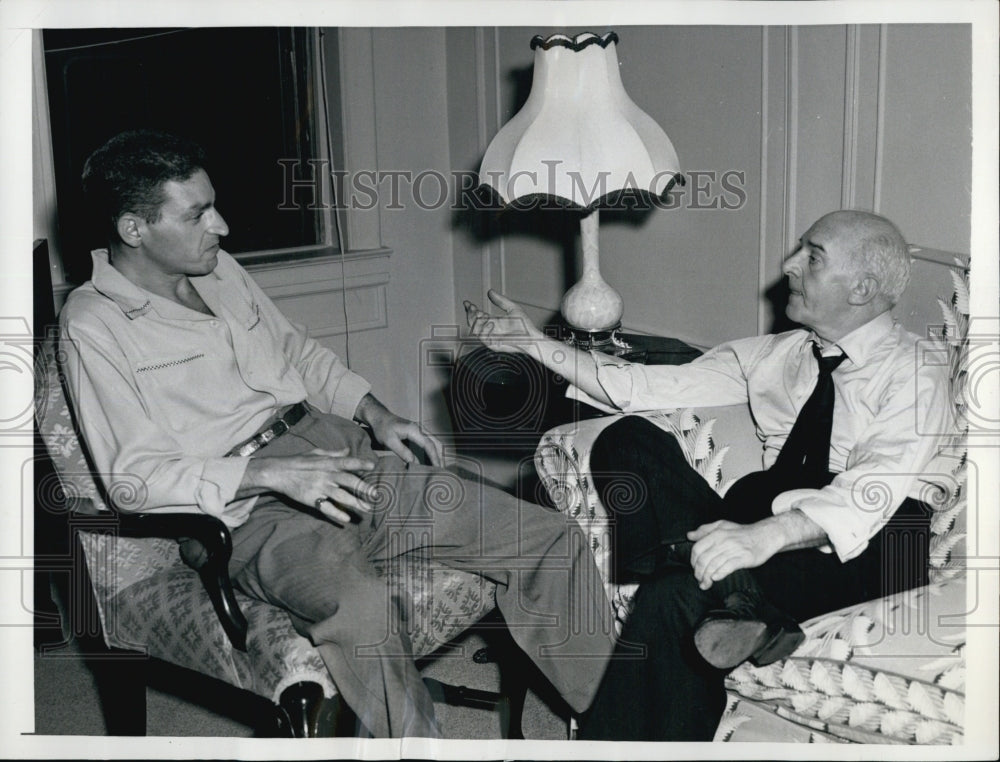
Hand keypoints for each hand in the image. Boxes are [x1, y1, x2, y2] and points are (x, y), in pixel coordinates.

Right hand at [248, 447, 378, 524]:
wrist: (278, 472)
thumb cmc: (298, 461)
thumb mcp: (316, 453)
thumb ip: (334, 453)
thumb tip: (349, 450)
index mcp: (328, 463)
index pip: (347, 462)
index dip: (360, 463)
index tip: (372, 466)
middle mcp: (326, 475)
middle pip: (349, 482)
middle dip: (364, 488)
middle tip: (376, 495)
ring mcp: (320, 488)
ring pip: (341, 496)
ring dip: (355, 503)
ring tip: (367, 509)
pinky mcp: (312, 499)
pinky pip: (326, 508)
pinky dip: (336, 514)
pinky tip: (346, 519)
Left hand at [370, 409, 444, 466]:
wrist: (379, 417)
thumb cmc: (382, 428)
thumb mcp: (389, 441)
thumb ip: (402, 452)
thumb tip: (414, 462)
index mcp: (414, 430)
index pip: (429, 445)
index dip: (434, 457)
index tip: (437, 468)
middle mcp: (420, 429)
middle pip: (435, 443)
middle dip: (439, 457)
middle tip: (440, 471)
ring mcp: (420, 430)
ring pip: (433, 443)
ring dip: (436, 454)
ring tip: (436, 468)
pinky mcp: (417, 433)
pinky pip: (428, 443)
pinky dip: (431, 452)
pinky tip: (429, 461)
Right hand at [465, 289, 541, 354]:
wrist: (531, 337)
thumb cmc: (525, 325)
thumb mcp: (512, 308)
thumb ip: (501, 301)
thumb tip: (490, 291)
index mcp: (493, 322)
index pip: (477, 316)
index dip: (470, 309)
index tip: (467, 303)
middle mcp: (490, 330)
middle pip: (473, 323)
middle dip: (470, 314)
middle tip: (473, 307)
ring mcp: (490, 338)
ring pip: (475, 330)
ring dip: (476, 321)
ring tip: (483, 315)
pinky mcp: (493, 345)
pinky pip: (483, 337)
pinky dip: (485, 329)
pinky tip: (491, 323)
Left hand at [687, 520, 783, 589]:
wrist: (766, 535)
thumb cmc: (742, 532)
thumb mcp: (722, 526)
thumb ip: (704, 530)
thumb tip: (689, 535)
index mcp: (716, 533)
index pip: (697, 549)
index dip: (693, 561)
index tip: (695, 568)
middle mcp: (724, 541)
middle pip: (704, 559)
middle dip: (698, 573)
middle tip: (699, 580)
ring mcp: (734, 549)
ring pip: (714, 565)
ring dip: (707, 577)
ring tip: (705, 584)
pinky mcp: (744, 558)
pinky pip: (728, 567)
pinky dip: (720, 574)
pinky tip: (715, 579)